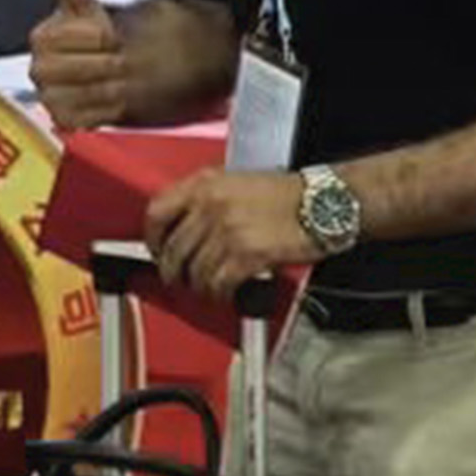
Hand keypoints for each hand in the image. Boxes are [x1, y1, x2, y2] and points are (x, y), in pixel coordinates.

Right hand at [22, 0, 132, 129]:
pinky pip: (88, 118)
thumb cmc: (89, 38)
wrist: (97, 68)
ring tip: (118, 78)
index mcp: (42, 38)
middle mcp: (39, 70)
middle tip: (117, 59)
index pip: (89, 39)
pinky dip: (106, 109)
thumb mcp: (85, 7)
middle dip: (110, 63)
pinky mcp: (61, 120)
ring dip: (113, 87)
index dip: (106, 37)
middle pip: (89, 70)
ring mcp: (49, 96)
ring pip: (91, 94)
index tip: (111, 36)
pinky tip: (112, 98)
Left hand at [146, 165, 314, 297]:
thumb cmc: (289, 194)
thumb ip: (207, 200)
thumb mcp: (238, 182)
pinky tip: (228, 293)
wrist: (324, 203)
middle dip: (175, 271)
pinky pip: (218, 283)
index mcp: (205, 183)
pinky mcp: (246, 254)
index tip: (157, 250)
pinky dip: (220, 294)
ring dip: (200, 286)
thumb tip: (185, 229)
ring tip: (210, 288)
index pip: (156, 211)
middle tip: (182, 279)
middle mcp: (211, 205)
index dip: (152, 238)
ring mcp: (227, 230)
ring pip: (194, 271)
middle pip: (173, 249)